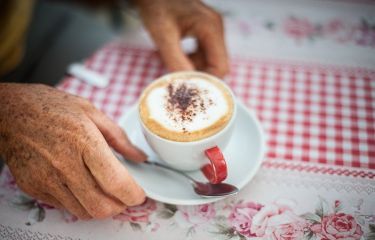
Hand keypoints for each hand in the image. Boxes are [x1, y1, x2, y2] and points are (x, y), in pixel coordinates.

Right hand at [0, 83, 146, 218]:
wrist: (9, 112)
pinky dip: (81, 203)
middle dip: (120, 207)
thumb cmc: (49, 107)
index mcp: (84, 142)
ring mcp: (47, 179)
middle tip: (125, 197)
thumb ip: (119, 137)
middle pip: (101, 206)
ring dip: (102, 208)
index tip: (139, 194)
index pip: (115, 182)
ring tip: (107, 193)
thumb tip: (139, 156)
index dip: (133, 194)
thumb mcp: (91, 112)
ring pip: (83, 212)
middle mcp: (65, 165)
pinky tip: (84, 187)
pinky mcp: (34, 187)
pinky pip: (65, 207)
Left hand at [136, 0, 228, 77]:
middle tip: (179, 80)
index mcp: (211, 28)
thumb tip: (185, 84)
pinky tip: (173, 57)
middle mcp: (215, 29)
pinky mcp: (203, 31)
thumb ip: (175, 60)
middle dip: (198, 75)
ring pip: (208, 61)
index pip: (221, 66)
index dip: (207, 82)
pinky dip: (189, 60)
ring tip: (171, 65)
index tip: (189, 91)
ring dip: (192, 68)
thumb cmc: (156, 5)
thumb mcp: (163, 34)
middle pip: (217, 65)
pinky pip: (201, 53)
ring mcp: (210, 30)